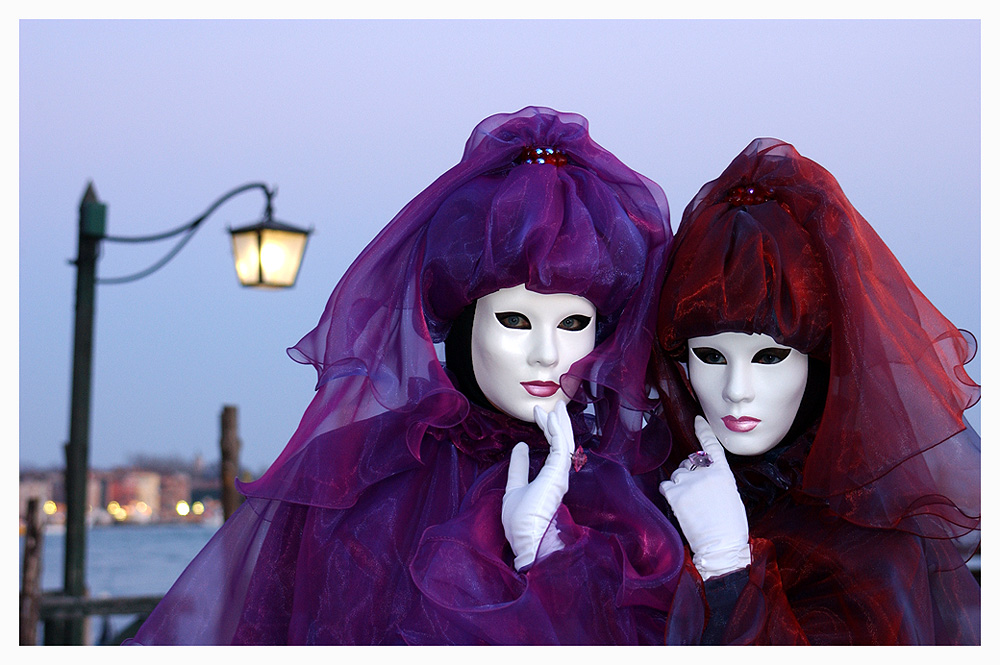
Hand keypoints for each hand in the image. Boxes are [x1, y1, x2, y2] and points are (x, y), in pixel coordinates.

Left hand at [502, 401, 572, 570]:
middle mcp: (559, 476)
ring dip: (559, 422)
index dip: (547, 431)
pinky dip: (557, 430)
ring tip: (555, 405)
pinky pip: (561, 446)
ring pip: (564, 442)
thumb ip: (518, 469)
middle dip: (558, 423)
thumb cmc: (520, 523)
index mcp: (550, 480)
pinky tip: (552, 417)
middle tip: (554, 405)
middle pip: (562, 443)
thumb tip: (519, 447)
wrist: (527, 541)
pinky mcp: (558, 474)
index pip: (553, 451)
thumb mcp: (514, 489)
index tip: (538, 416)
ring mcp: (560, 476)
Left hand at [659, 416, 750, 579]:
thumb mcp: (731, 495)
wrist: (721, 545)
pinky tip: (678, 504)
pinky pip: (665, 485)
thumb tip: (706, 477)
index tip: (697, 420)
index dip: (703, 431)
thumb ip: (717, 480)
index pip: (712, 446)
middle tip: (696, 494)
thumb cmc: (731, 525)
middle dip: (689, 473)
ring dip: (679, 484)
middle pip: (690, 463)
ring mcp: (688, 482)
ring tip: (690, 504)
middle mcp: (705, 472)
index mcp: (723, 472)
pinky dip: (669, 492)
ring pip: (677, 474)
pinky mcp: (675, 494)